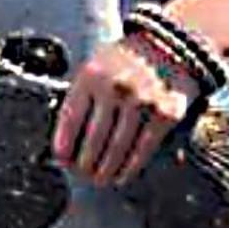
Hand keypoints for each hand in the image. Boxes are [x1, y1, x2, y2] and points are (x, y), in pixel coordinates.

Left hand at [52, 34, 200, 187]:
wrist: (167, 47)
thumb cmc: (121, 64)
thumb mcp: (93, 69)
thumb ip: (80, 100)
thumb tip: (65, 144)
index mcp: (91, 76)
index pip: (70, 120)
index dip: (64, 146)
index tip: (61, 162)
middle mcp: (116, 89)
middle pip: (93, 140)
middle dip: (84, 164)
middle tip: (81, 176)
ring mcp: (143, 102)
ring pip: (117, 149)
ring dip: (105, 170)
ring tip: (99, 180)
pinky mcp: (165, 115)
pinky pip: (142, 149)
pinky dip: (130, 167)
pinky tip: (121, 175)